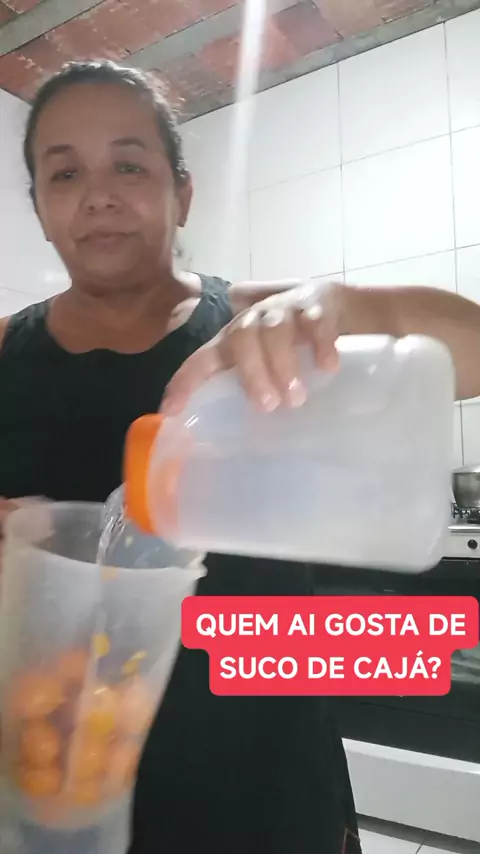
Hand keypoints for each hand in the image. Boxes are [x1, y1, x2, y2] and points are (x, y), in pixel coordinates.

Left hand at [162, 280, 343, 415]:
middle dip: (251, 372)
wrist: (329, 305)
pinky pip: (315, 323)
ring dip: (283, 364)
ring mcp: (285, 310)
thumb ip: (246, 387)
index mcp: (232, 340)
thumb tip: (230, 435)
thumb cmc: (287, 343)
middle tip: (267, 406)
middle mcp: (253, 320)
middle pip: (241, 338)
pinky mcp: (317, 306)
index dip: (185, 382)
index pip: (202, 359)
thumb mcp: (263, 362)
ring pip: (275, 330)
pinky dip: (320, 345)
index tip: (171, 410)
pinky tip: (327, 367)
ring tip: (296, 397)